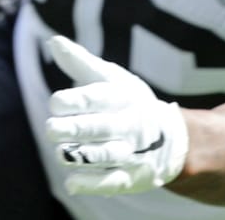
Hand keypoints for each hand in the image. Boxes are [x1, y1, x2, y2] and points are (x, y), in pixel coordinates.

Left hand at [44, 35, 188, 196]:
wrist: (173, 138)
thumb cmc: (130, 102)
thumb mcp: (111, 78)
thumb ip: (80, 63)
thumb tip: (53, 41)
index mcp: (121, 98)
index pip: (97, 98)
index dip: (75, 100)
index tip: (55, 103)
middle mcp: (128, 124)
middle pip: (99, 127)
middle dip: (74, 129)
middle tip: (51, 128)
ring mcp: (131, 153)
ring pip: (105, 155)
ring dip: (82, 155)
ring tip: (61, 152)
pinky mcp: (131, 177)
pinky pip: (112, 182)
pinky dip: (92, 184)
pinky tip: (71, 183)